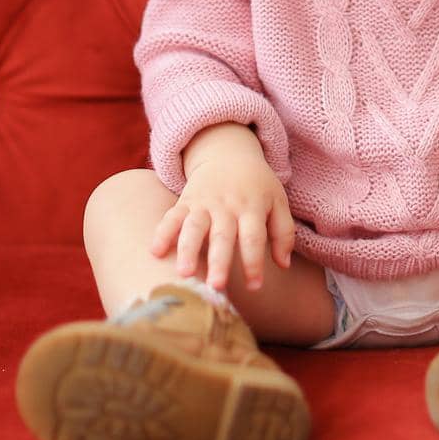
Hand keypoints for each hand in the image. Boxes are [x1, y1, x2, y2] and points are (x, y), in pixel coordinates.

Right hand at [150, 155, 294, 293]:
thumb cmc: (257, 185)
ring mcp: (204, 203)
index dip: (254, 262)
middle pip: (222, 236)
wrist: (228, 152)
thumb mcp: (278, 201)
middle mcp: (227, 206)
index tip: (254, 287)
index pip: (254, 237)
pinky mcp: (186, 201)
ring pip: (194, 227)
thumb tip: (283, 265)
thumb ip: (283, 232)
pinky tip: (155, 252)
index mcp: (252, 207)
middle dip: (219, 261)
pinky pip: (172, 216)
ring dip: (188, 249)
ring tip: (184, 273)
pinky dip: (162, 232)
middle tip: (216, 286)